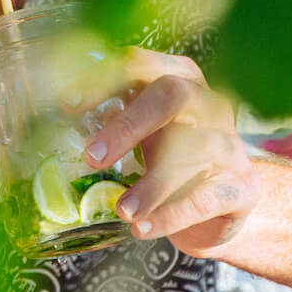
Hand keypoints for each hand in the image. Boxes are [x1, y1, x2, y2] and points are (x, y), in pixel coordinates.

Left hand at [69, 48, 258, 257]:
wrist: (224, 204)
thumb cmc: (171, 157)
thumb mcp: (144, 129)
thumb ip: (111, 118)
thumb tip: (50, 126)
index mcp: (177, 76)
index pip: (138, 63)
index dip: (101, 79)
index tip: (66, 104)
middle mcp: (208, 100)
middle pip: (170, 95)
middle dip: (127, 124)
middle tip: (91, 157)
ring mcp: (229, 142)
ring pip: (192, 149)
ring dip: (151, 183)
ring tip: (121, 210)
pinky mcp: (241, 185)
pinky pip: (204, 197)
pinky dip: (170, 214)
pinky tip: (141, 228)